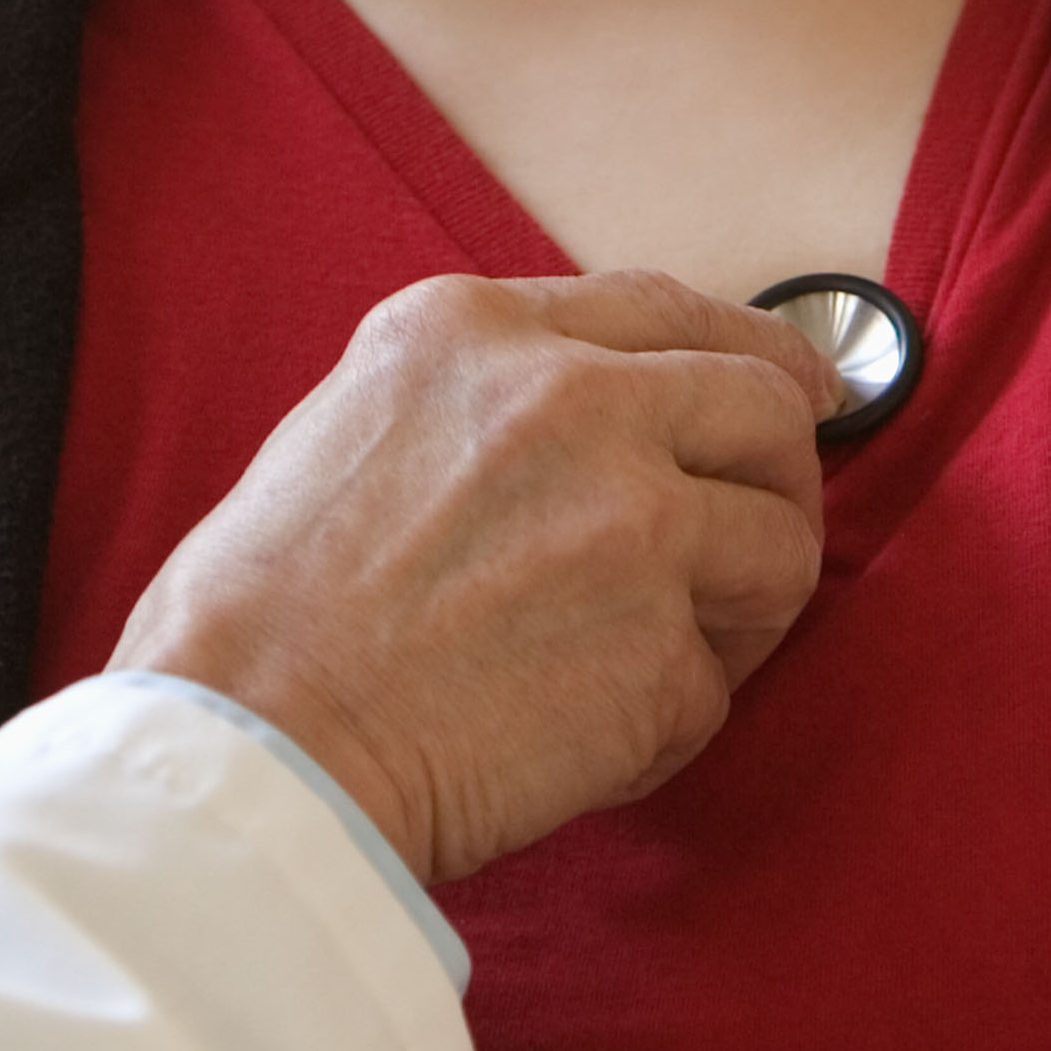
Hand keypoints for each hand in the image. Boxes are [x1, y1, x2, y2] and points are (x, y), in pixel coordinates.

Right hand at [114, 269, 835, 885]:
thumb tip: (604, 426)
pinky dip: (665, 721)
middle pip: (764, 407)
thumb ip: (485, 401)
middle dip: (780, 477)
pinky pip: (715, 685)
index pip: (663, 309)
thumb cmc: (261, 615)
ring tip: (650, 661)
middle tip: (754, 543)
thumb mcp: (354, 423)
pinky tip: (577, 738)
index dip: (754, 351)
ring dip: (740, 612)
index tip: (798, 389)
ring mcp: (631, 521)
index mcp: (474, 331)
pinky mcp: (663, 649)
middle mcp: (570, 399)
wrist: (252, 741)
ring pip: (780, 547)